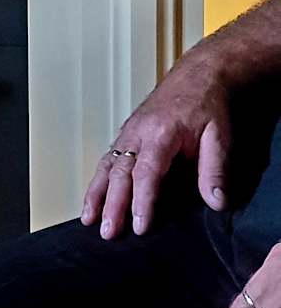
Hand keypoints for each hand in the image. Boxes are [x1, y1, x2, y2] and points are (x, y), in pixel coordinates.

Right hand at [80, 50, 230, 238]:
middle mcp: (138, 133)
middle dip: (112, 204)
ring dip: (96, 195)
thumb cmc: (207, 104)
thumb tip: (216, 202)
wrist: (196, 75)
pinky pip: (106, 159)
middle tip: (108, 232)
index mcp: (160, 133)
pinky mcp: (125, 134)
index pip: (147, 173)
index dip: (142, 201)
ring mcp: (128, 132)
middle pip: (119, 173)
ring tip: (88, 220)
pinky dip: (96, 181)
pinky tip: (92, 199)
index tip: (140, 226)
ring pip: (106, 166)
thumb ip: (214, 169)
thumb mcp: (219, 135)